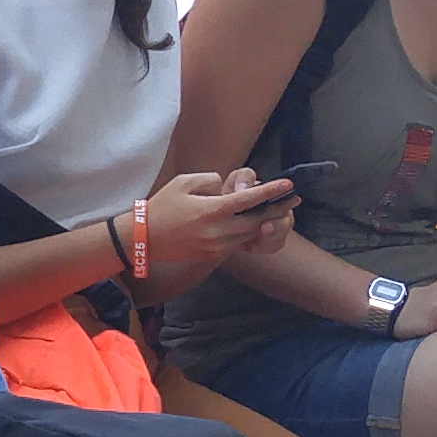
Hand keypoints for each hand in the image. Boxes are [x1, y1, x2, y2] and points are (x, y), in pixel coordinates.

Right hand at [141, 169, 301, 278]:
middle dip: (276, 209)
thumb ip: (210, 180)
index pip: (249, 200)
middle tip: (293, 200)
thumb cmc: (162, 206)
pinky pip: (238, 243)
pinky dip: (247, 233)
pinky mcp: (213, 256)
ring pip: (249, 234)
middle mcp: (219, 231)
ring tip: (275, 210)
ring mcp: (217, 246)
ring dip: (262, 222)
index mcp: (212, 210)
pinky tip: (253, 225)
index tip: (288, 184)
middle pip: (257, 220)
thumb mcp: (184, 182)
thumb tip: (226, 187)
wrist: (144, 239)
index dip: (271, 191)